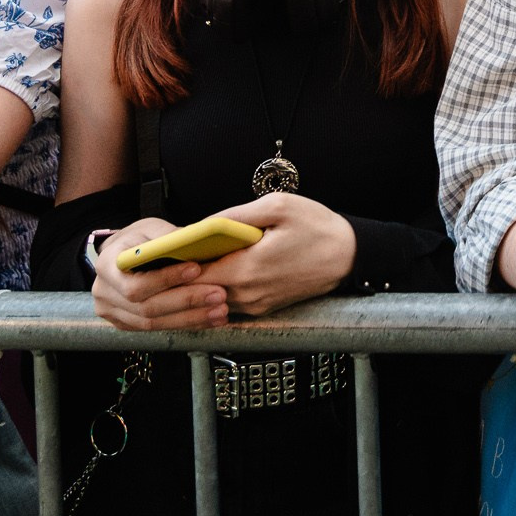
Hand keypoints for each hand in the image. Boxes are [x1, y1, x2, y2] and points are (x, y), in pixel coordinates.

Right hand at [90, 219, 230, 331]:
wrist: (120, 255)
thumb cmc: (136, 239)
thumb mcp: (149, 228)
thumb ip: (167, 236)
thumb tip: (192, 241)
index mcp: (107, 266)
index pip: (137, 284)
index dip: (167, 279)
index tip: (196, 269)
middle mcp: (104, 294)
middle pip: (148, 308)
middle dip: (186, 302)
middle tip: (218, 295)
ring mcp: (113, 313)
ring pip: (153, 323)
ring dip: (190, 318)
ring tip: (220, 311)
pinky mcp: (126, 324)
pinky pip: (157, 329)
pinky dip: (185, 324)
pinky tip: (208, 319)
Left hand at [188, 193, 357, 316]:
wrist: (350, 256)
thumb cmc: (317, 228)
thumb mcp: (278, 207)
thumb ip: (236, 216)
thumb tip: (203, 223)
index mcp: (248, 270)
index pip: (195, 275)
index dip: (176, 264)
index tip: (166, 250)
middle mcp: (249, 294)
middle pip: (200, 290)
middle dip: (186, 274)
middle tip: (174, 253)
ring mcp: (256, 305)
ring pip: (214, 297)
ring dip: (203, 281)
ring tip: (195, 258)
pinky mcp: (264, 308)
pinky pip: (231, 300)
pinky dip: (220, 287)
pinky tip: (222, 267)